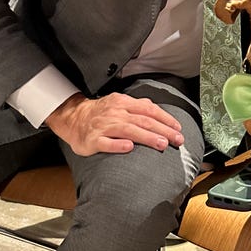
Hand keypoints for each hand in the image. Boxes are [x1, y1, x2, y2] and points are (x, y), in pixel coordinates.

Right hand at [45, 92, 183, 156]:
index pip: (149, 109)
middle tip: (177, 140)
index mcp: (123, 103)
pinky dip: (118, 145)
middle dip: (163, 130)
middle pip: (143, 120)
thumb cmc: (100, 113)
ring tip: (162, 144)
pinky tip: (129, 148)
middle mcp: (115, 113)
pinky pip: (106, 143)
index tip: (178, 128)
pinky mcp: (93, 140)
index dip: (165, 119)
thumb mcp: (119, 104)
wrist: (72, 118)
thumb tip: (158, 110)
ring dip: (147, 137)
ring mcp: (103, 126)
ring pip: (128, 130)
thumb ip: (138, 106)